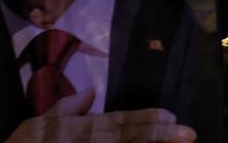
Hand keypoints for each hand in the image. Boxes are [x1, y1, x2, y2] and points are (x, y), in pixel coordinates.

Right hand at [6, 89, 196, 142]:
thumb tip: (91, 91)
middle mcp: (88, 141)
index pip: (117, 122)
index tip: (171, 116)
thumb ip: (66, 109)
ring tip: (177, 142)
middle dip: (158, 135)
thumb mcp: (39, 124)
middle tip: (188, 133)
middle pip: (128, 138)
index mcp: (80, 128)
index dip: (144, 120)